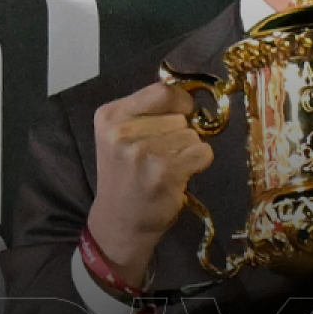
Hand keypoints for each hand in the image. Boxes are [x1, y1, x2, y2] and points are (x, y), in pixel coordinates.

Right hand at [85, 82, 213, 288]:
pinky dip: (198, 163)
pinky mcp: (164, 172)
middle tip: (160, 156)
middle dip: (179, 133)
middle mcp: (122, 131)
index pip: (161, 91)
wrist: (119, 222)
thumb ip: (148, 113)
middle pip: (179, 115)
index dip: (179, 103)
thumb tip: (191, 99)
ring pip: (192, 135)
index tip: (179, 116)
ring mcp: (142, 152)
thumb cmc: (126, 176)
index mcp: (110, 115)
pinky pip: (202, 152)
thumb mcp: (121, 137)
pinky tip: (177, 177)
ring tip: (165, 168)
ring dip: (187, 151)